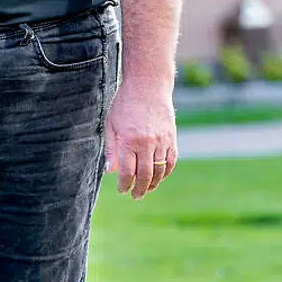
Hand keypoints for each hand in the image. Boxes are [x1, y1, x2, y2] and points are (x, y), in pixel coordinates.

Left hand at [103, 79, 176, 199]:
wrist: (147, 85)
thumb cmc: (124, 103)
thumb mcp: (111, 123)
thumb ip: (111, 148)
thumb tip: (109, 171)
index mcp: (129, 140)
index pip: (127, 171)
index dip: (124, 184)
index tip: (122, 190)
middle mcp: (147, 143)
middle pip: (144, 175)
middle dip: (139, 189)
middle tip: (135, 196)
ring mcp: (162, 141)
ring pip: (159, 171)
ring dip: (153, 184)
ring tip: (146, 190)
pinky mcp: (172, 138)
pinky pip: (170, 161)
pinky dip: (165, 172)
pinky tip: (158, 177)